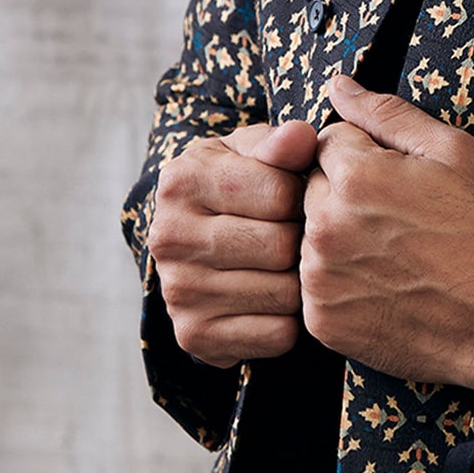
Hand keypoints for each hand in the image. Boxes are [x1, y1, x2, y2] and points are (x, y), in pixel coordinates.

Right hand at [149, 120, 318, 366]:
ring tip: (288, 265)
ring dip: (300, 282)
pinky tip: (276, 300)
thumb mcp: (256, 153)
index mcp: (182, 180)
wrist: (202, 240)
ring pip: (283, 293)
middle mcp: (169, 237)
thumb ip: (282, 144)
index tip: (296, 197)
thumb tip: (302, 137)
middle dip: (302, 241)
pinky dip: (290, 321)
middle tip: (297, 235)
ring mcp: (177, 291)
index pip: (279, 194)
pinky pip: (277, 335)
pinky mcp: (194, 335)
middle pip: (280, 246)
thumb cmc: (243, 186)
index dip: (303, 197)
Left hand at [299, 74, 473, 398]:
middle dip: (344, 195)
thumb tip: (338, 85)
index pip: (328, 141)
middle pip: (312, 188)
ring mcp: (320, 278)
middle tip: (398, 221)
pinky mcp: (321, 321)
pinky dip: (340, 284)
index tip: (397, 182)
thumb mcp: (455, 155)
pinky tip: (384, 287)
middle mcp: (326, 226)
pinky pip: (314, 285)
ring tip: (395, 256)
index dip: (364, 156)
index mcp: (355, 176)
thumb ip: (387, 114)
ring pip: (310, 237)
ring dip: (339, 239)